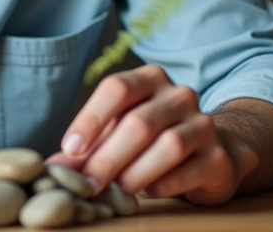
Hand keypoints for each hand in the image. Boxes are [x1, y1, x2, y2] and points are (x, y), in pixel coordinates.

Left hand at [46, 65, 258, 205]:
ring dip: (136, 172)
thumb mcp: (119, 133)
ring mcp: (203, 123)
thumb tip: (54, 166)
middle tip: (86, 185)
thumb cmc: (153, 140)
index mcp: (150, 79)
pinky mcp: (219, 156)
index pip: (117, 88)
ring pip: (167, 146)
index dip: (90, 118)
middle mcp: (179, 95)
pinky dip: (163, 185)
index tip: (70, 149)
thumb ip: (90, 146)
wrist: (212, 152)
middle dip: (107, 157)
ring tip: (118, 189)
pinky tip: (149, 192)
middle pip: (139, 122)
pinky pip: (188, 171)